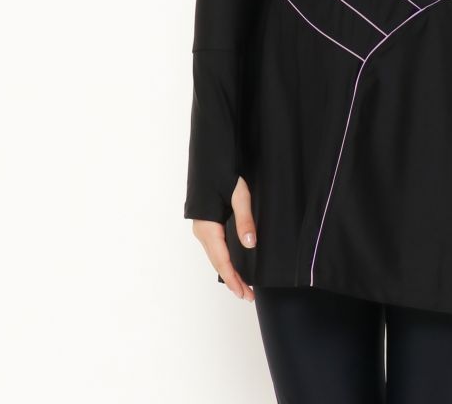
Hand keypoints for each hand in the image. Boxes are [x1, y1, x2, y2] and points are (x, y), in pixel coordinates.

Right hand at [191, 176, 256, 301]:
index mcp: (208, 228)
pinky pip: (215, 247)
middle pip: (218, 263)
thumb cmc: (223, 173)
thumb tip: (249, 244)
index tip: (244, 293)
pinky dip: (225, 259)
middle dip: (232, 280)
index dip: (234, 279)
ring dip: (229, 271)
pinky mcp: (206, 223)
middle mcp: (202, 231)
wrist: (210, 157)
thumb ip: (244, 219)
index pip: (222, 261)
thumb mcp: (239, 194)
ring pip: (216, 256)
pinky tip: (234, 262)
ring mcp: (202, 228)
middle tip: (247, 295)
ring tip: (242, 284)